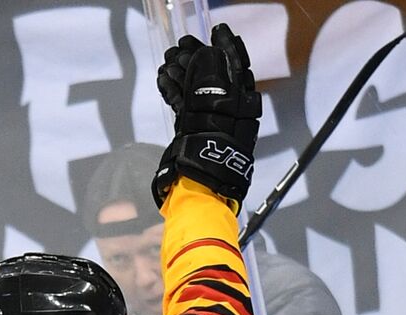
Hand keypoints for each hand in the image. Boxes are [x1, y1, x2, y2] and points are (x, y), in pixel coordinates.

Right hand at [151, 23, 260, 208]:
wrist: (199, 192)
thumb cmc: (211, 157)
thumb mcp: (212, 114)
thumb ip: (207, 83)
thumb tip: (206, 54)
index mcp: (241, 108)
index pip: (236, 69)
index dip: (227, 48)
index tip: (218, 31)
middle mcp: (228, 114)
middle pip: (214, 77)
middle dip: (197, 59)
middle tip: (181, 46)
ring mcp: (209, 124)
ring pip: (196, 90)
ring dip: (182, 74)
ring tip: (168, 61)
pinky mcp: (192, 136)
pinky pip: (184, 107)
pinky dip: (174, 92)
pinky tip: (163, 79)